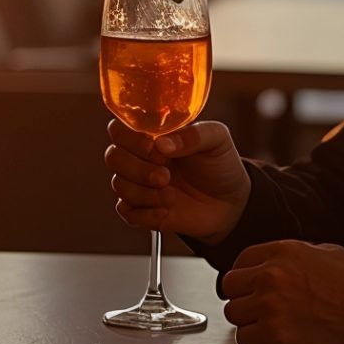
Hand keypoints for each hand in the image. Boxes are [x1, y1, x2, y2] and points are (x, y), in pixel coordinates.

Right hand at [106, 119, 249, 241]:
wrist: (231, 202)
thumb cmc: (220, 165)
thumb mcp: (217, 140)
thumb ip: (192, 135)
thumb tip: (162, 143)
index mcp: (153, 136)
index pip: (120, 129)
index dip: (131, 139)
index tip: (154, 148)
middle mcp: (141, 158)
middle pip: (113, 156)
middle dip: (137, 168)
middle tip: (165, 175)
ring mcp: (139, 185)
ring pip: (119, 185)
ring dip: (144, 192)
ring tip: (172, 195)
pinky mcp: (142, 210)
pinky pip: (126, 211)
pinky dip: (145, 213)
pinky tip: (167, 210)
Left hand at [218, 240, 343, 343]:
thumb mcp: (327, 252)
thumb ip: (295, 254)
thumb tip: (278, 262)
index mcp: (282, 252)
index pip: (241, 261)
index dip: (245, 277)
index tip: (251, 287)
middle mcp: (271, 276)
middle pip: (230, 287)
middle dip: (243, 298)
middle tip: (257, 309)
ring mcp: (270, 306)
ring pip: (234, 314)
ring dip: (248, 322)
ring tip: (268, 326)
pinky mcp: (275, 335)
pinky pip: (245, 340)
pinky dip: (255, 343)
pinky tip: (271, 341)